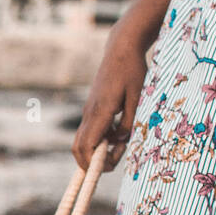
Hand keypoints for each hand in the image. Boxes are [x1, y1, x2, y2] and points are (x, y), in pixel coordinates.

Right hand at [72, 20, 148, 170]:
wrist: (121, 49)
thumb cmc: (132, 70)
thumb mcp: (137, 97)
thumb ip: (129, 123)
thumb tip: (120, 141)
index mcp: (101, 111)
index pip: (88, 147)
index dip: (95, 163)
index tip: (112, 165)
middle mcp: (89, 113)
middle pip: (78, 149)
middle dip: (91, 163)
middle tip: (113, 161)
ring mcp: (88, 110)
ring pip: (82, 141)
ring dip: (96, 151)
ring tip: (119, 146)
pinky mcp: (92, 108)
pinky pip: (89, 131)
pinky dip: (99, 140)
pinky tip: (118, 133)